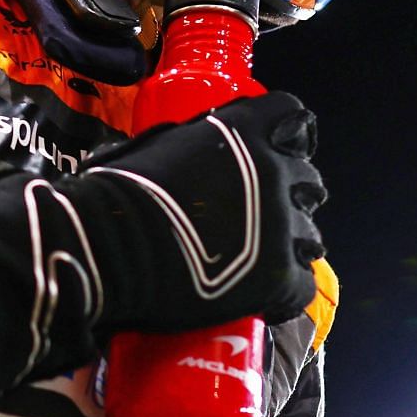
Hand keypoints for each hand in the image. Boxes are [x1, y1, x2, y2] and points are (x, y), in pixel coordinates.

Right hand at [65, 92, 324, 331]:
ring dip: (290, 245)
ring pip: (310, 236)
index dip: (286, 134)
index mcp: (241, 132)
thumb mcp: (152, 146)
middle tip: (262, 214)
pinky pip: (300, 288)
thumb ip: (185, 143)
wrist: (106, 244)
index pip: (290, 115)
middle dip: (289, 195)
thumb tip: (180, 151)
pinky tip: (260, 300)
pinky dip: (282, 295)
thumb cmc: (115, 191)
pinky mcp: (276, 276)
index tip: (275, 149)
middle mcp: (272, 171)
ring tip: (260, 261)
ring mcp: (280, 225)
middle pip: (306, 178)